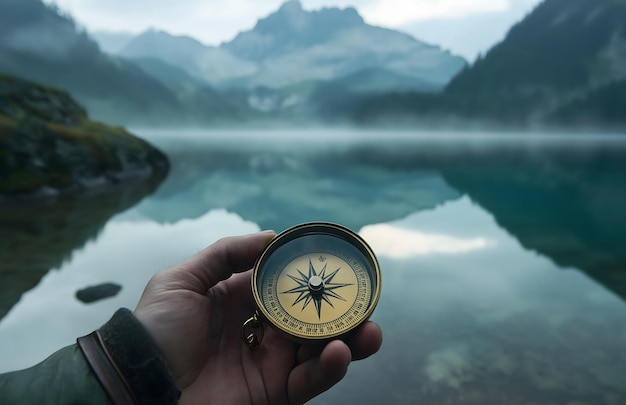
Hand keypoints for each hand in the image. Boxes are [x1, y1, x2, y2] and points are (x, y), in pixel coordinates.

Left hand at [134, 231, 382, 403]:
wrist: (138, 384)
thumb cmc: (154, 330)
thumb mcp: (182, 280)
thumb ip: (227, 253)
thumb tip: (272, 236)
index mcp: (246, 300)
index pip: (290, 283)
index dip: (316, 274)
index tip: (343, 262)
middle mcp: (265, 329)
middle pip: (315, 317)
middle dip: (345, 309)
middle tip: (367, 299)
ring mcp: (271, 362)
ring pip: (322, 349)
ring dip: (351, 339)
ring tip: (368, 330)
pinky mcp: (274, 393)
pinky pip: (309, 381)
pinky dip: (329, 369)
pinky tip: (339, 352)